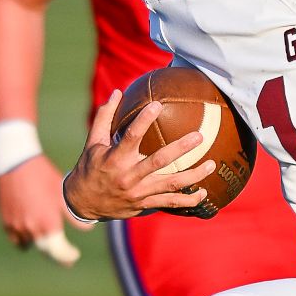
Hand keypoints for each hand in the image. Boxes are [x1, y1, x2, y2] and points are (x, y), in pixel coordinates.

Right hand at [0, 154, 84, 264]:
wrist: (15, 163)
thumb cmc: (43, 176)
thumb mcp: (62, 194)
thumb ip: (74, 216)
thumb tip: (89, 229)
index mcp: (48, 224)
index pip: (60, 253)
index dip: (68, 256)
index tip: (74, 255)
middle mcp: (32, 230)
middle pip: (46, 251)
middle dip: (56, 254)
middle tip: (65, 255)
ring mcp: (16, 227)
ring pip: (29, 245)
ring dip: (39, 243)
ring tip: (47, 238)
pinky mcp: (5, 221)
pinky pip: (16, 238)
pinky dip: (23, 237)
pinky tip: (30, 231)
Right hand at [61, 90, 214, 220]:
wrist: (83, 203)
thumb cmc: (89, 167)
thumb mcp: (92, 142)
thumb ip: (104, 117)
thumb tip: (117, 92)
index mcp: (114, 158)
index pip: (131, 136)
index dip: (144, 120)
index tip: (157, 105)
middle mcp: (128, 176)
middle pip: (158, 162)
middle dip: (180, 149)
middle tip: (199, 136)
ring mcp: (138, 192)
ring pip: (170, 185)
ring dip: (193, 175)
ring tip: (212, 164)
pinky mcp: (144, 204)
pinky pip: (170, 203)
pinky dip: (188, 200)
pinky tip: (204, 193)